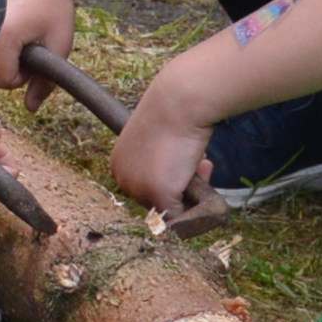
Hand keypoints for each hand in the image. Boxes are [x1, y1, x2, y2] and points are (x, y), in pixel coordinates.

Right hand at [0, 0, 78, 97]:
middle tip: (26, 48)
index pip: (0, 79)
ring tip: (16, 40)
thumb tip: (31, 109)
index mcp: (1, 37)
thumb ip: (45, 81)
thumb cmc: (54, 5)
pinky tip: (4, 33)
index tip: (34, 57)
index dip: (20, 76)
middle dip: (7, 70)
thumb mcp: (59, 45)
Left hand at [107, 93, 213, 222]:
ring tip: (199, 160)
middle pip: (159, 201)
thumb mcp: (162, 140)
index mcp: (120, 164)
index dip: (173, 177)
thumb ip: (165, 164)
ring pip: (171, 210)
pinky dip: (198, 200)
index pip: (148, 187)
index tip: (183, 156)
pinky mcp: (157, 195)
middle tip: (197, 160)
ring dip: (193, 189)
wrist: (179, 102)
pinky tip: (201, 167)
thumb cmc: (173, 113)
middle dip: (183, 184)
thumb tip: (181, 180)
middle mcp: (123, 178)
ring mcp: (138, 189)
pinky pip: (182, 218)